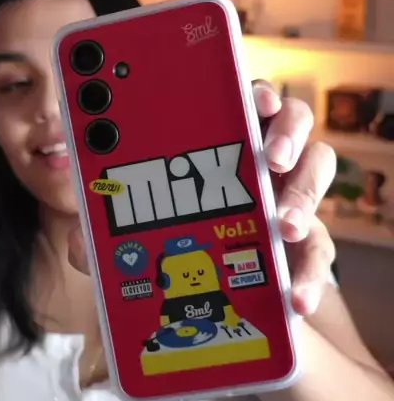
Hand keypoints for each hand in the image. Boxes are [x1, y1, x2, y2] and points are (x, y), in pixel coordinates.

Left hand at [68, 81, 336, 317]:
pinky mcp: (305, 246)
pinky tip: (295, 296)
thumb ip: (105, 239)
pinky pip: (321, 249)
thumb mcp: (132, 244)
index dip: (247, 89)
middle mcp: (259, 161)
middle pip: (289, 119)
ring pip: (317, 169)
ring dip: (304, 194)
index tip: (251, 97)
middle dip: (285, 130)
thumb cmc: (170, 254)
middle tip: (270, 158)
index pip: (236, 99)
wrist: (211, 311)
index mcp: (216, 143)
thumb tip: (79, 242)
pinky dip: (310, 273)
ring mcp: (287, 199)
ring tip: (286, 227)